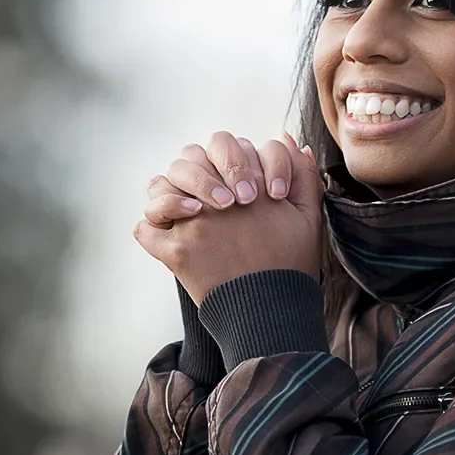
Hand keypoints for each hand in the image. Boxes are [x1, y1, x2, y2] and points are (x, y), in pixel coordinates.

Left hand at [134, 135, 324, 304]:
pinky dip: (153, 225)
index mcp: (251, 185)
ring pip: (162, 184)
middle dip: (201, 170)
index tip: (254, 192)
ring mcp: (194, 225)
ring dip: (171, 190)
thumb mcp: (309, 217)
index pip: (230, 145)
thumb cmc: (291, 266)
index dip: (238, 161)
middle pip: (191, 157)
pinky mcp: (176, 253)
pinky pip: (145, 227)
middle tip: (220, 198)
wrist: (272, 314)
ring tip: (190, 208)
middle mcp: (219, 200)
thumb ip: (303, 176)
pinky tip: (171, 230)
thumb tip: (287, 141)